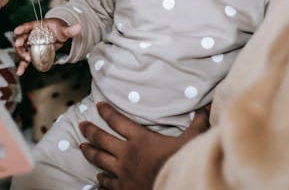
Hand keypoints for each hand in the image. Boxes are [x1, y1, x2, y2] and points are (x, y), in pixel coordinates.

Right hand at [13, 17, 80, 74]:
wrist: (59, 35)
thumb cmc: (59, 29)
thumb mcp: (64, 29)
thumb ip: (70, 30)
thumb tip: (79, 27)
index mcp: (37, 26)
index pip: (28, 26)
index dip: (22, 28)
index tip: (16, 31)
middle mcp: (32, 35)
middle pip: (23, 38)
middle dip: (20, 43)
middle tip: (20, 46)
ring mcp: (31, 44)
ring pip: (23, 49)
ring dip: (22, 55)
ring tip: (25, 61)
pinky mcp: (33, 53)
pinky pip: (26, 59)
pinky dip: (23, 65)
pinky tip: (20, 72)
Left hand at [79, 102, 209, 189]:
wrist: (174, 187)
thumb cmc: (180, 163)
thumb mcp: (190, 142)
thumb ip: (197, 124)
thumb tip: (207, 106)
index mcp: (140, 139)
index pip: (117, 121)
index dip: (106, 112)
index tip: (98, 105)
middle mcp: (126, 154)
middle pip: (102, 139)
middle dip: (90, 131)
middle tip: (81, 125)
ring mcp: (122, 173)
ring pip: (99, 161)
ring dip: (90, 153)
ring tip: (81, 148)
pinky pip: (107, 185)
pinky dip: (101, 182)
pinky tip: (97, 181)